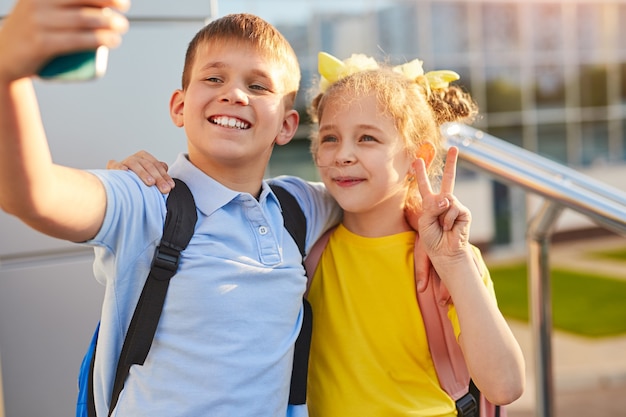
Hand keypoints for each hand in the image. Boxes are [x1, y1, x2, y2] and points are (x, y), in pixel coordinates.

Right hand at [0, 0, 129, 82]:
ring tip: (122, 28)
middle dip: (109, 2)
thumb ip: (61, 3)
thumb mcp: (41, 8)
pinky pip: (75, 40)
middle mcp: (38, 2)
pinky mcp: (40, 44)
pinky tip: (113, 41)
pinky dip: (98, 40)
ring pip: (82, 19)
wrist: (4, 57)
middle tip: (124, 12)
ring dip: (109, 23)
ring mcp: (37, 22)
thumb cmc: (33, 31)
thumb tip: (102, 6)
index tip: (122, 1)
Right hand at [107, 150, 173, 192]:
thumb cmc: (137, 180)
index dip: (165, 176)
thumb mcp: (150, 177)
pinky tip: (125, 171)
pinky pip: (115, 164)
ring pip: (134, 164)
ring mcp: (124, 161)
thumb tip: (168, 179)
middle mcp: (135, 158)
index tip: (170, 186)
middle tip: (164, 189)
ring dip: (143, 173)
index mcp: (145, 158)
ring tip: (150, 183)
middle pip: (149, 165)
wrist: (119, 182)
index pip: (157, 166)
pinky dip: (119, 167)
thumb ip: (159, 175)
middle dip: (158, 178)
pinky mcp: (112, 166)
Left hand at [413, 146, 470, 261]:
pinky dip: (448, 219)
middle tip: (454, 147)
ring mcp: (455, 206)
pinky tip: (450, 228)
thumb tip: (448, 198)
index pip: (425, 185)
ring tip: (442, 227)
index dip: (421, 173)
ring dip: (440, 215)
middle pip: (448, 179)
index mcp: (430, 203)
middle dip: (451, 163)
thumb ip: (433, 207)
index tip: (418, 159)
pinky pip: (453, 208)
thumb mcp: (425, 221)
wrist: (445, 252)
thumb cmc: (433, 239)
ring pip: (446, 199)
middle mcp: (444, 202)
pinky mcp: (464, 212)